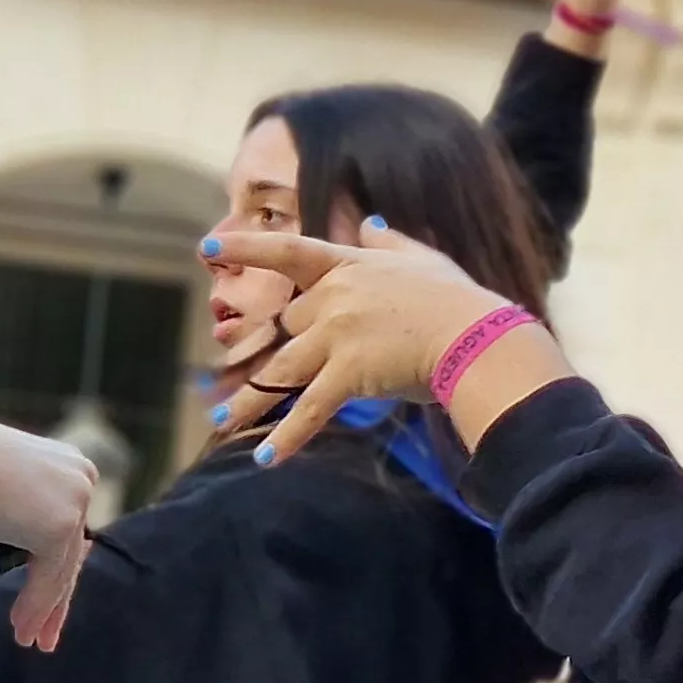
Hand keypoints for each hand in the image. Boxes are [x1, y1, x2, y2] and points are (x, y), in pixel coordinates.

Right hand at [0, 406, 97, 652]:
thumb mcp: (2, 483)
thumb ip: (23, 508)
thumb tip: (26, 542)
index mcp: (70, 465)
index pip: (70, 527)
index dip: (59, 565)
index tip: (51, 596)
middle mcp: (81, 480)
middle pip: (71, 551)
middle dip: (57, 596)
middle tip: (49, 632)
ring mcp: (74, 503)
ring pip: (62, 569)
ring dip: (45, 610)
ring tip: (32, 641)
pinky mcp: (58, 528)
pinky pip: (49, 579)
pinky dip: (36, 608)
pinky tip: (22, 631)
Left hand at [217, 223, 566, 460]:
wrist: (476, 338)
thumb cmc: (458, 301)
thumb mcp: (424, 260)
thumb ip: (391, 243)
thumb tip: (370, 224)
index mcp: (350, 266)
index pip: (289, 252)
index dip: (247, 250)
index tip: (205, 250)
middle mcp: (335, 298)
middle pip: (288, 326)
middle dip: (274, 352)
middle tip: (247, 380)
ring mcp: (338, 335)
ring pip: (280, 370)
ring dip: (250, 399)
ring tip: (223, 421)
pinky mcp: (348, 374)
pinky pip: (310, 409)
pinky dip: (288, 437)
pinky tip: (266, 459)